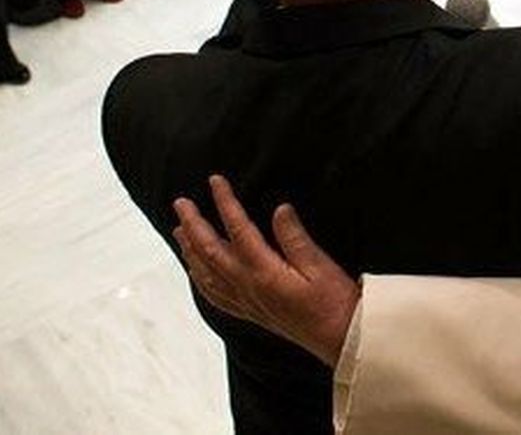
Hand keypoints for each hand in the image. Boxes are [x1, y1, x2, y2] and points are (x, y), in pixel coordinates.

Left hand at [172, 175, 358, 367]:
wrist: (340, 339)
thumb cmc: (334, 304)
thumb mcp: (320, 265)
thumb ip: (295, 237)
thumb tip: (279, 210)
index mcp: (264, 272)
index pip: (238, 230)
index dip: (225, 202)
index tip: (215, 181)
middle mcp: (248, 288)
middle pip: (210, 252)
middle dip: (193, 225)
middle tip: (180, 203)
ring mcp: (247, 302)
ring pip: (206, 274)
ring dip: (190, 250)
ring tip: (180, 231)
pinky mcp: (252, 313)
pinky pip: (215, 296)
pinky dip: (201, 280)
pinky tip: (197, 273)